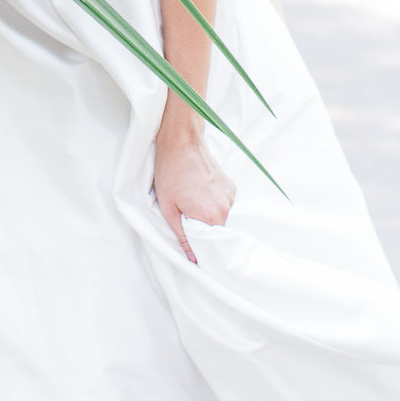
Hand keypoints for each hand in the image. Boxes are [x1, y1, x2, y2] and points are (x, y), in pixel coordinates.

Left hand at [153, 109, 234, 264]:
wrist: (181, 142)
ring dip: (209, 220)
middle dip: (204, 235)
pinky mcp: (231, 187)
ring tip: (192, 207)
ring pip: (221, 220)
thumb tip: (193, 258)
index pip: (212, 247)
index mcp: (212, 216)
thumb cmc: (170, 172)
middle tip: (188, 226)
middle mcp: (227, 208)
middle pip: (218, 234)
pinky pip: (224, 207)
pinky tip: (199, 197)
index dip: (202, 251)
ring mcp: (231, 197)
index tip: (195, 252)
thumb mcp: (168, 209)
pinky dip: (213, 207)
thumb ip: (182, 236)